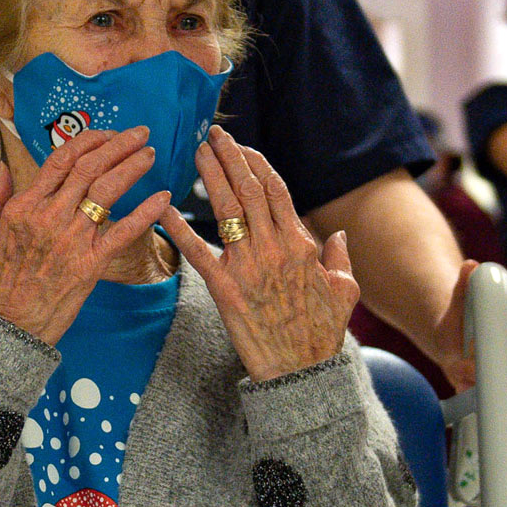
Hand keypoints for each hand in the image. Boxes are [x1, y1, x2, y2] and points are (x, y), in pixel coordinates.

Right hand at [0, 128, 175, 348]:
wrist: (3, 329)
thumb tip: (3, 167)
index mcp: (23, 207)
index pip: (61, 160)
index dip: (88, 140)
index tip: (106, 133)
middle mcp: (50, 217)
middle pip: (90, 168)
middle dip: (118, 145)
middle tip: (139, 134)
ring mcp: (72, 240)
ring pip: (107, 191)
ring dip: (132, 167)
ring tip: (150, 154)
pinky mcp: (90, 265)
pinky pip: (123, 233)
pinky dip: (145, 213)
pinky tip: (163, 198)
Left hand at [165, 133, 356, 381]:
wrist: (302, 370)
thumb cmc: (323, 332)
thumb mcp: (345, 290)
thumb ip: (340, 257)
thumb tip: (338, 234)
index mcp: (300, 243)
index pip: (276, 190)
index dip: (256, 163)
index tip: (242, 147)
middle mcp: (273, 247)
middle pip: (248, 189)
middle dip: (230, 158)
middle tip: (213, 136)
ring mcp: (248, 267)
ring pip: (226, 209)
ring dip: (209, 176)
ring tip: (197, 154)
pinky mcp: (224, 289)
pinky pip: (197, 251)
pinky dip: (177, 227)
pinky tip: (161, 207)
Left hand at [428, 261, 506, 410]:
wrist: (458, 347)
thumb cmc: (459, 327)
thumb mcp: (456, 308)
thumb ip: (464, 287)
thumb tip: (471, 265)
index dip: (504, 332)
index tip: (478, 346)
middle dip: (503, 363)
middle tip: (472, 373)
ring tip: (479, 389)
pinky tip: (500, 402)